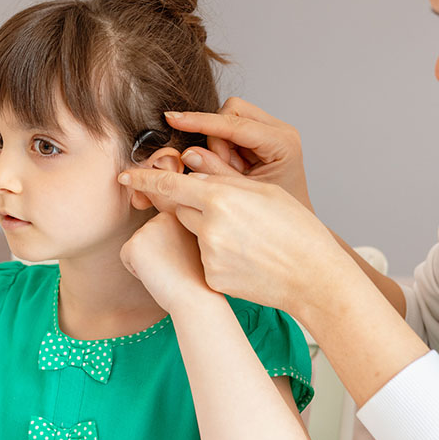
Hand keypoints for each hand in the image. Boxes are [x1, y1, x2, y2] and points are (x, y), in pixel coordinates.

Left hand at [117, 170, 357, 315]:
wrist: (313, 276)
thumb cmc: (296, 228)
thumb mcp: (264, 191)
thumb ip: (223, 176)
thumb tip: (191, 161)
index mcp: (222, 197)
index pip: (170, 184)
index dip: (144, 179)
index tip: (125, 175)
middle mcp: (209, 226)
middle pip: (181, 209)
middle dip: (192, 206)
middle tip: (225, 213)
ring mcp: (209, 255)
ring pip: (194, 235)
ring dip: (209, 232)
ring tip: (247, 238)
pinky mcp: (212, 278)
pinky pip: (205, 259)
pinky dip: (219, 256)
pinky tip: (247, 259)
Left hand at [121, 212, 214, 312]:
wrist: (197, 295)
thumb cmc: (197, 277)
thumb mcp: (190, 244)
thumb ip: (175, 233)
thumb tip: (159, 237)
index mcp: (178, 213)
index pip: (157, 231)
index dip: (168, 251)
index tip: (184, 260)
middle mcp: (162, 216)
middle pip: (145, 237)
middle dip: (155, 255)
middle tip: (175, 266)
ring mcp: (148, 228)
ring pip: (135, 247)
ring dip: (147, 263)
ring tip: (168, 270)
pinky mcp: (135, 243)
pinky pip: (126, 258)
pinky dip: (137, 271)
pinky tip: (156, 274)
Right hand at [165, 97, 312, 210]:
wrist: (290, 226)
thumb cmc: (273, 214)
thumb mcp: (242, 194)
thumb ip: (216, 173)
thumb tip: (188, 153)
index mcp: (282, 143)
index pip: (235, 123)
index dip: (201, 121)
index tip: (175, 119)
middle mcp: (279, 131)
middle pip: (232, 112)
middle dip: (216, 138)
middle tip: (223, 168)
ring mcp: (271, 131)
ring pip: (227, 119)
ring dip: (219, 144)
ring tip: (232, 172)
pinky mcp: (260, 135)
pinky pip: (229, 130)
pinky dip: (223, 146)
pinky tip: (234, 167)